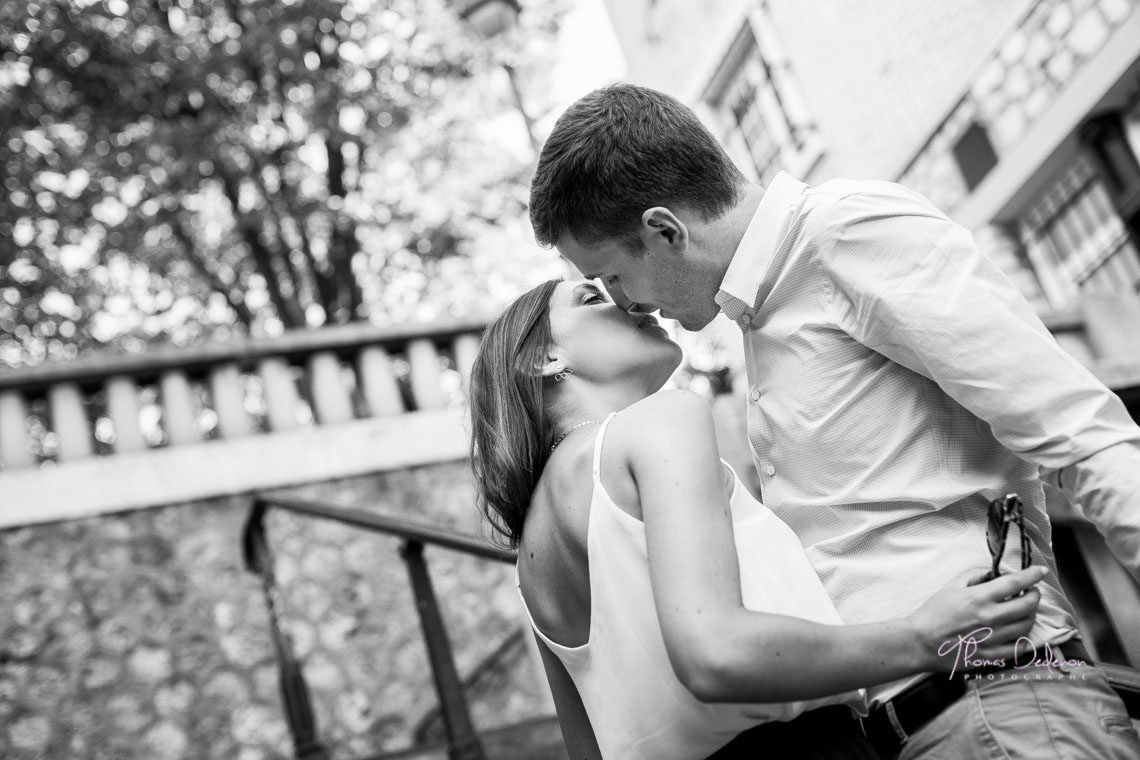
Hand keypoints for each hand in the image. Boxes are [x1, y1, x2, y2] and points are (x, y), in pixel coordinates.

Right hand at [907, 566, 1046, 673]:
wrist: (921, 642)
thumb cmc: (934, 612)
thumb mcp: (951, 586)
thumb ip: (975, 574)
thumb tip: (995, 573)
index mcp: (979, 598)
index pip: (1015, 583)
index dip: (1032, 575)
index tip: (1040, 571)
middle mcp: (990, 617)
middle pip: (1028, 605)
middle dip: (1035, 595)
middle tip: (1032, 592)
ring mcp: (993, 638)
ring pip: (1027, 626)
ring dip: (1031, 615)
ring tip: (1024, 611)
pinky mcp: (992, 655)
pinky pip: (1019, 648)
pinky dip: (1025, 638)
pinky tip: (1020, 632)